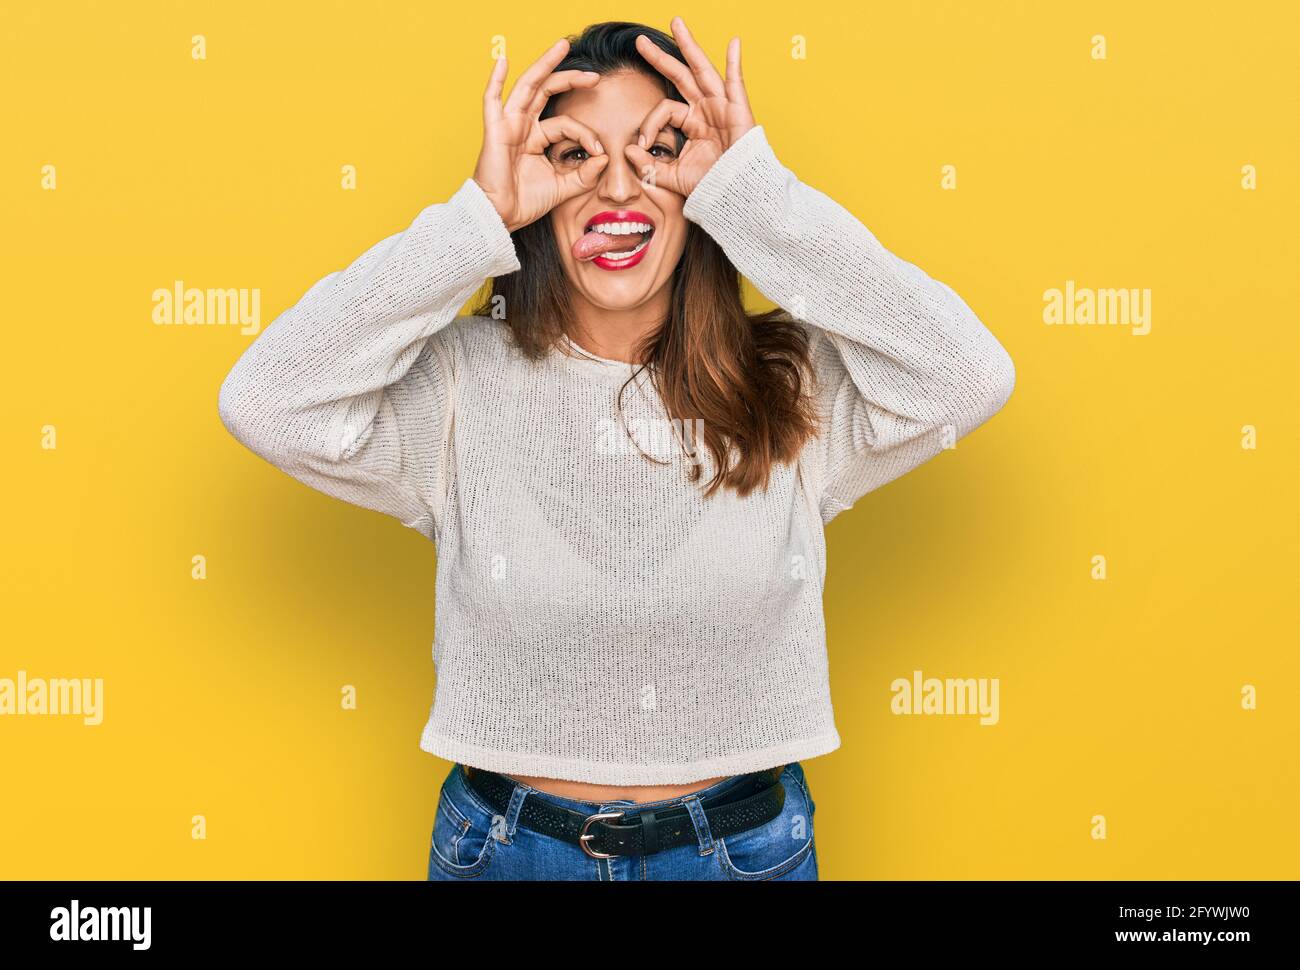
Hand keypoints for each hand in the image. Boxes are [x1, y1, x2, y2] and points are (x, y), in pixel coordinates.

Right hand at [473, 39, 609, 232]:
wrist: (501, 216)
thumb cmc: (526, 202)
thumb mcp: (564, 187)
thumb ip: (585, 174)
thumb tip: (605, 157)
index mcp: (538, 139)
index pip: (567, 124)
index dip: (586, 134)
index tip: (600, 151)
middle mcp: (524, 127)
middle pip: (547, 92)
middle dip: (570, 79)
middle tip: (594, 74)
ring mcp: (508, 125)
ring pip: (528, 87)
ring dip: (545, 65)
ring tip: (562, 46)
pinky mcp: (495, 130)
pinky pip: (492, 100)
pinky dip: (496, 79)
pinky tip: (503, 60)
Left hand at [623, 17, 756, 198]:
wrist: (735, 196)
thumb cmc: (709, 187)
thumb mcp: (671, 177)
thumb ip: (649, 165)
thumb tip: (628, 149)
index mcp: (692, 123)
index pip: (664, 110)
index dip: (650, 123)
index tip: (643, 143)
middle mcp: (706, 110)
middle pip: (680, 76)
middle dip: (661, 58)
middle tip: (640, 42)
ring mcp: (722, 107)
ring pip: (702, 70)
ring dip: (689, 46)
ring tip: (677, 23)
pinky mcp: (738, 111)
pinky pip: (735, 83)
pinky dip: (735, 63)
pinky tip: (734, 43)